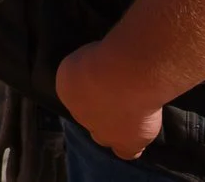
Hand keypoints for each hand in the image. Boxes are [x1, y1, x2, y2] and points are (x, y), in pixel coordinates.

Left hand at [55, 42, 163, 160]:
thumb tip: (99, 63)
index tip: (106, 81)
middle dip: (99, 109)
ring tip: (130, 115)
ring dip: (114, 128)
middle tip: (118, 97)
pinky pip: (126, 151)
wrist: (121, 75)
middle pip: (88, 115)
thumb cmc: (104, 55)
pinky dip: (132, 146)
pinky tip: (139, 137)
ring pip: (104, 136)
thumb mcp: (87, 52)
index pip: (76, 94)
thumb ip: (90, 64)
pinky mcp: (124, 142)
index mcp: (65, 87)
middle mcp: (78, 112)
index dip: (91, 90)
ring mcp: (101, 130)